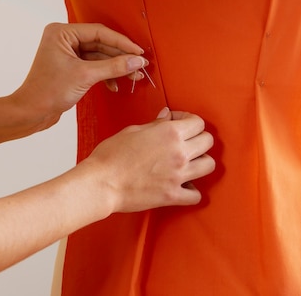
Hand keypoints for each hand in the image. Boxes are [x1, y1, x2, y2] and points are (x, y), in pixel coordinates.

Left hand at [12, 22, 145, 130]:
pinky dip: (105, 75)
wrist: (31, 113)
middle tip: (140, 65)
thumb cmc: (49, 91)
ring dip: (115, 67)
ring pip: (99, 56)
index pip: (99, 32)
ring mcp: (67, 53)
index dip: (121, 42)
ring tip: (134, 77)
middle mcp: (63, 39)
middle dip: (120, 56)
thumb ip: (113, 66)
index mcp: (62, 32)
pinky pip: (93, 66)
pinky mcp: (70, 67)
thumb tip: (137, 61)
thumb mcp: (85, 76)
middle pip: (100, 43)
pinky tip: (115, 85)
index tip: (139, 52)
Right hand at [85, 110, 214, 211]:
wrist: (102, 182)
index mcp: (170, 132)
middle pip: (208, 141)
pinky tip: (182, 185)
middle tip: (185, 140)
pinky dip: (192, 190)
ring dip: (200, 161)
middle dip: (198, 138)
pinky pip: (196, 195)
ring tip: (188, 161)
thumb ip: (155, 123)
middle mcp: (179, 152)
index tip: (178, 122)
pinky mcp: (173, 195)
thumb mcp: (133, 130)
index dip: (188, 120)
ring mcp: (178, 175)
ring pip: (209, 165)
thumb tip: (167, 115)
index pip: (198, 122)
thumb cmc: (112, 154)